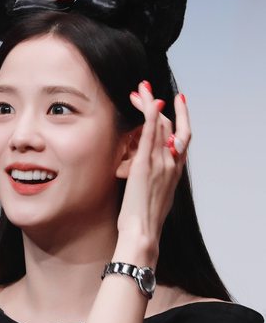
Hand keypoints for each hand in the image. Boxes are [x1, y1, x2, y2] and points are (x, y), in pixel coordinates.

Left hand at [116, 82, 190, 261]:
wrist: (143, 233)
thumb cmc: (145, 220)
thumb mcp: (155, 195)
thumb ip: (155, 178)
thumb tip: (146, 170)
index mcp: (175, 171)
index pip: (182, 135)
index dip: (181, 116)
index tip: (176, 101)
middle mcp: (172, 163)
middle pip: (169, 125)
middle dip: (157, 104)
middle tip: (142, 91)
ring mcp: (160, 163)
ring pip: (161, 124)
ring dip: (149, 103)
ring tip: (139, 89)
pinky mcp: (145, 165)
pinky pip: (150, 134)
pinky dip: (149, 115)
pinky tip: (145, 101)